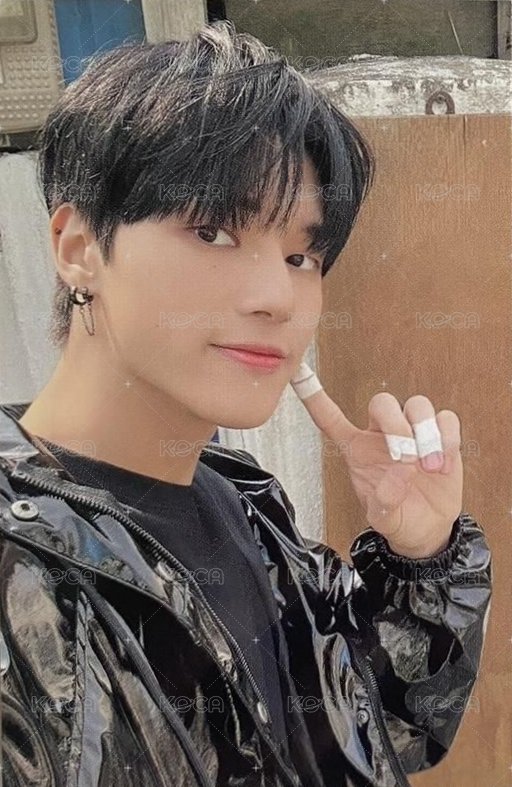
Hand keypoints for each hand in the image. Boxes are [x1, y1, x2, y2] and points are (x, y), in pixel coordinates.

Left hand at [290, 363, 462, 558]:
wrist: (427, 528)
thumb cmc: (397, 516)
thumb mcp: (382, 518)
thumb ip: (384, 503)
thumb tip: (399, 477)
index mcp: (358, 448)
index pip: (331, 419)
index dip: (316, 399)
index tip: (300, 375)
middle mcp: (383, 434)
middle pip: (383, 402)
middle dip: (395, 425)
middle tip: (405, 456)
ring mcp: (413, 432)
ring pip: (418, 405)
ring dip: (426, 434)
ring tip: (428, 466)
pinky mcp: (441, 437)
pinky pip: (446, 419)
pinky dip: (448, 440)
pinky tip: (442, 466)